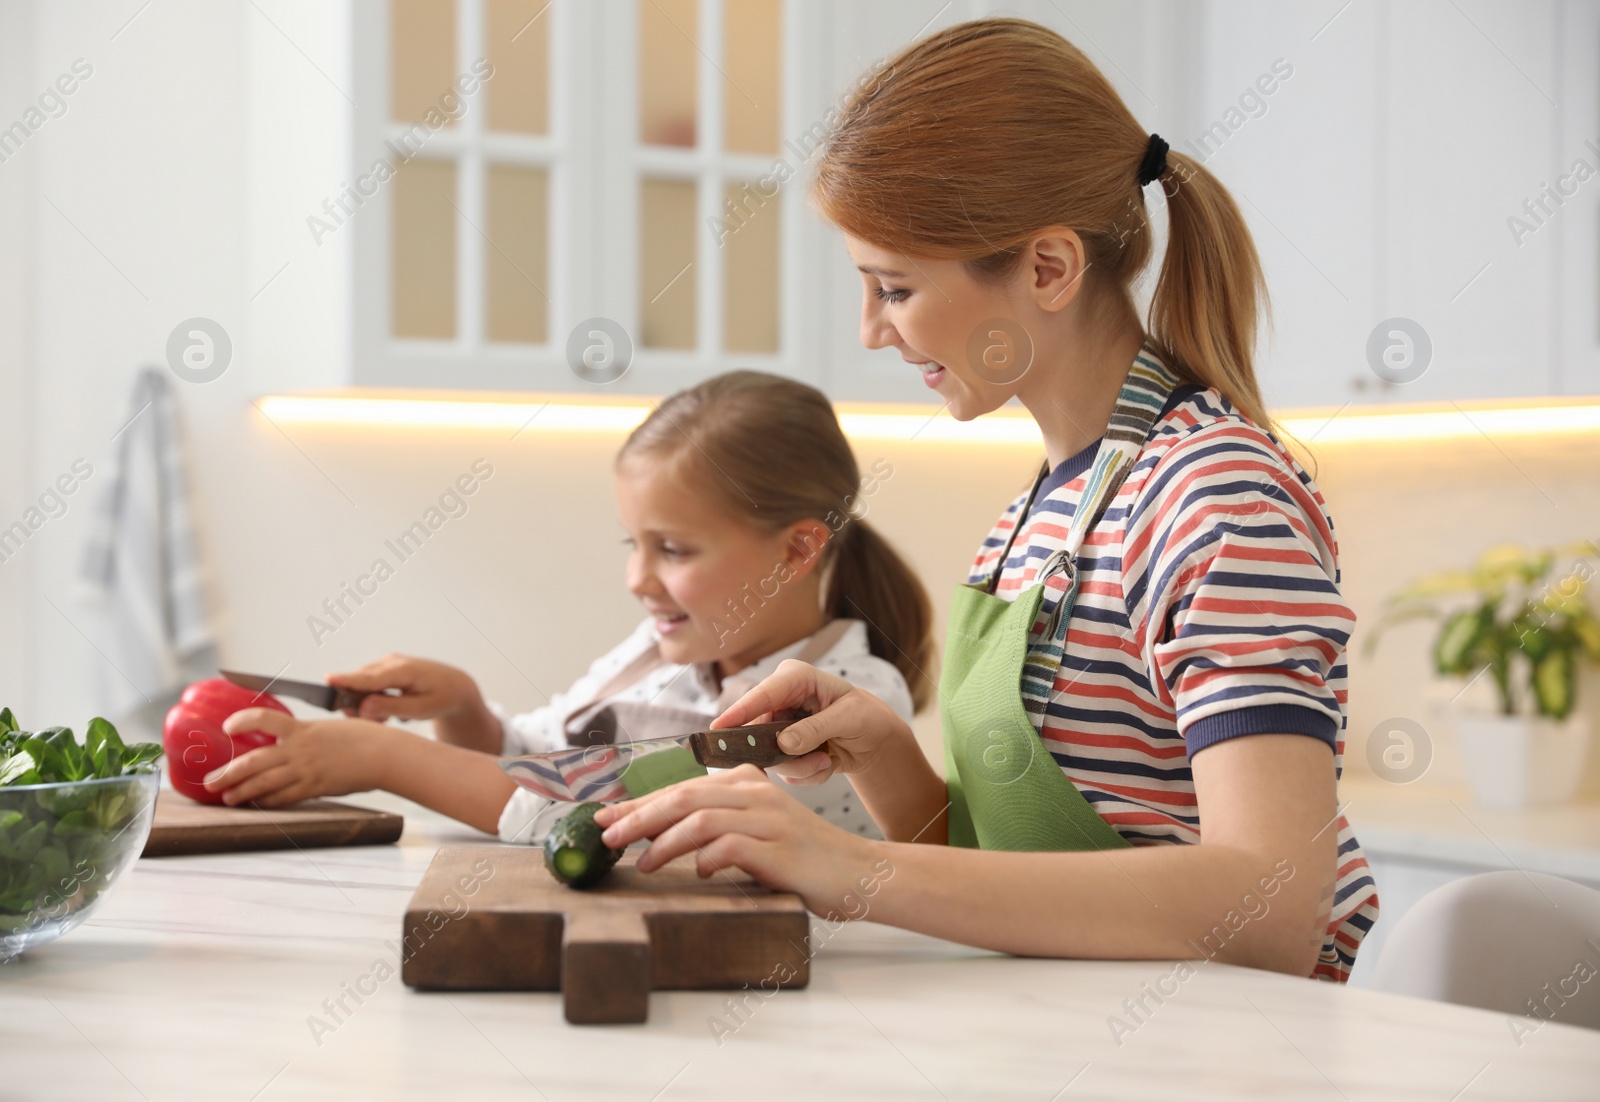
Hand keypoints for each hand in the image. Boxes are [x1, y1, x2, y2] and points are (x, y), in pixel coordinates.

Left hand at [204, 709, 392, 807]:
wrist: (384, 754)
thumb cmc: (363, 736)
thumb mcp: (330, 727)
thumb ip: (308, 734)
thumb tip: (292, 739)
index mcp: (302, 729)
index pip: (263, 719)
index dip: (242, 721)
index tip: (227, 727)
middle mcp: (299, 750)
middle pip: (253, 761)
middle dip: (228, 773)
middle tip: (210, 781)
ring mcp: (306, 770)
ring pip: (264, 784)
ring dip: (242, 792)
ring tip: (227, 798)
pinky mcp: (316, 787)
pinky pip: (285, 797)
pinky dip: (269, 802)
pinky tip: (259, 804)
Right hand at [329, 655, 495, 748]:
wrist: (454, 686)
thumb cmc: (441, 698)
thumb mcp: (421, 710)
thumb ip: (392, 708)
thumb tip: (364, 707)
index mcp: (404, 670)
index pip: (370, 677)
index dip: (347, 680)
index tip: (327, 679)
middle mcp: (392, 661)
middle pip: (360, 682)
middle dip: (359, 705)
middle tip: (378, 722)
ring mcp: (387, 662)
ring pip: (361, 684)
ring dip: (366, 704)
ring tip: (386, 718)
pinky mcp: (384, 668)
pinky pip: (366, 684)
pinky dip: (370, 699)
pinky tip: (385, 710)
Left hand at [592, 766, 891, 919]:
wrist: (859, 873)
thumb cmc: (802, 859)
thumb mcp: (757, 832)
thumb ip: (717, 827)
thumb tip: (659, 835)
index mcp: (748, 782)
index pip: (682, 787)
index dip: (640, 803)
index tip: (606, 817)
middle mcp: (757, 793)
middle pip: (684, 796)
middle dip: (638, 816)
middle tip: (607, 837)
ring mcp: (769, 819)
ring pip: (700, 818)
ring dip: (663, 841)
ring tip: (642, 864)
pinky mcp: (779, 849)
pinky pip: (730, 846)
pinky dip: (705, 859)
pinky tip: (694, 873)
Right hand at [713, 659, 915, 786]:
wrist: (875, 741)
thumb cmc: (866, 717)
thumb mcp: (849, 718)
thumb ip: (816, 729)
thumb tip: (783, 743)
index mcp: (795, 678)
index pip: (762, 695)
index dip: (740, 711)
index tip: (719, 727)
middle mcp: (780, 700)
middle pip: (758, 732)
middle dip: (786, 755)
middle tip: (818, 761)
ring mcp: (778, 726)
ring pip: (770, 757)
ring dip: (801, 766)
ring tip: (827, 760)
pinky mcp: (781, 749)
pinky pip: (782, 771)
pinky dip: (806, 774)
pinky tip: (825, 763)